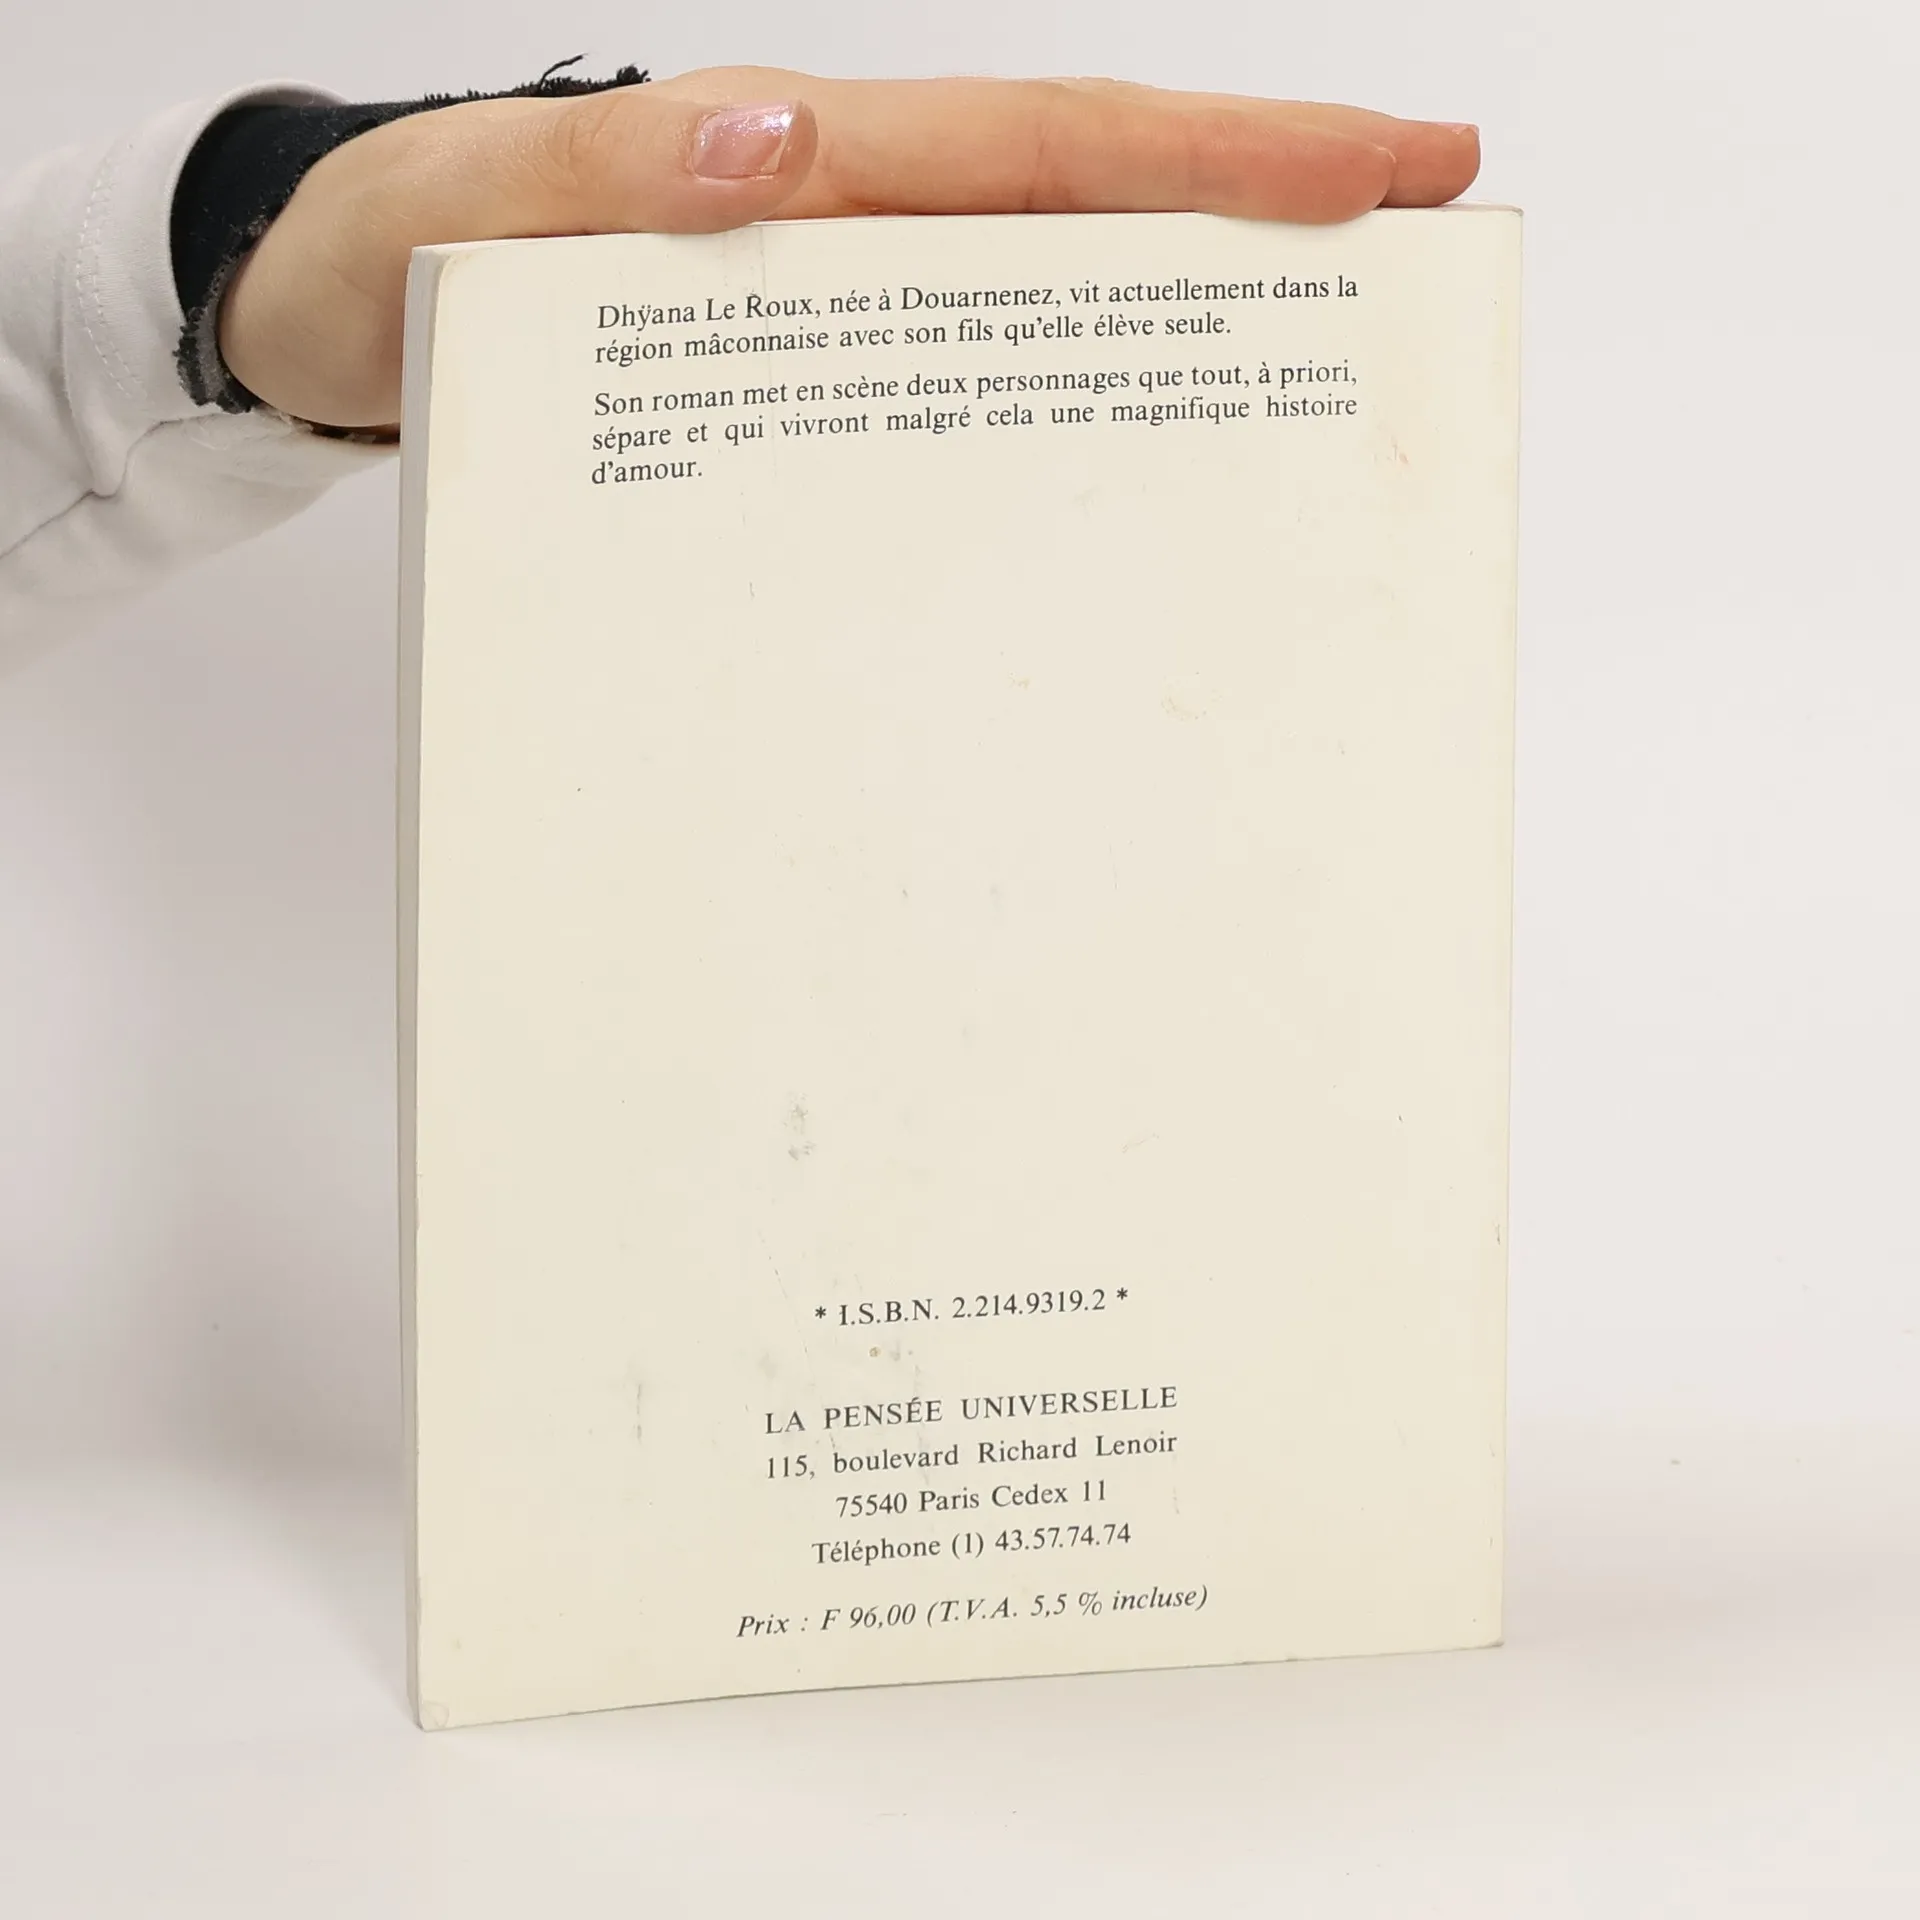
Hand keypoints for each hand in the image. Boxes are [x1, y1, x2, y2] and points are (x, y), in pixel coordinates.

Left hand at [219, 67, 1480, 429]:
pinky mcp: (804, 390)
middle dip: (1259, 221)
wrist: (329, 332)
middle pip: (1082, 213)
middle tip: (1424, 254)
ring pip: (1035, 306)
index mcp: (797, 169)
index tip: (1374, 171)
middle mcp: (838, 227)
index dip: (1213, 159)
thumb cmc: (389, 266)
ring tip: (1316, 385)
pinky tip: (1113, 478)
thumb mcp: (467, 212)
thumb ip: (598, 177)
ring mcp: (833, 309)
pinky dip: (1049, 419)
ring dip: (1176, 327)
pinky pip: (951, 395)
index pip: (1041, 150)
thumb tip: (769, 142)